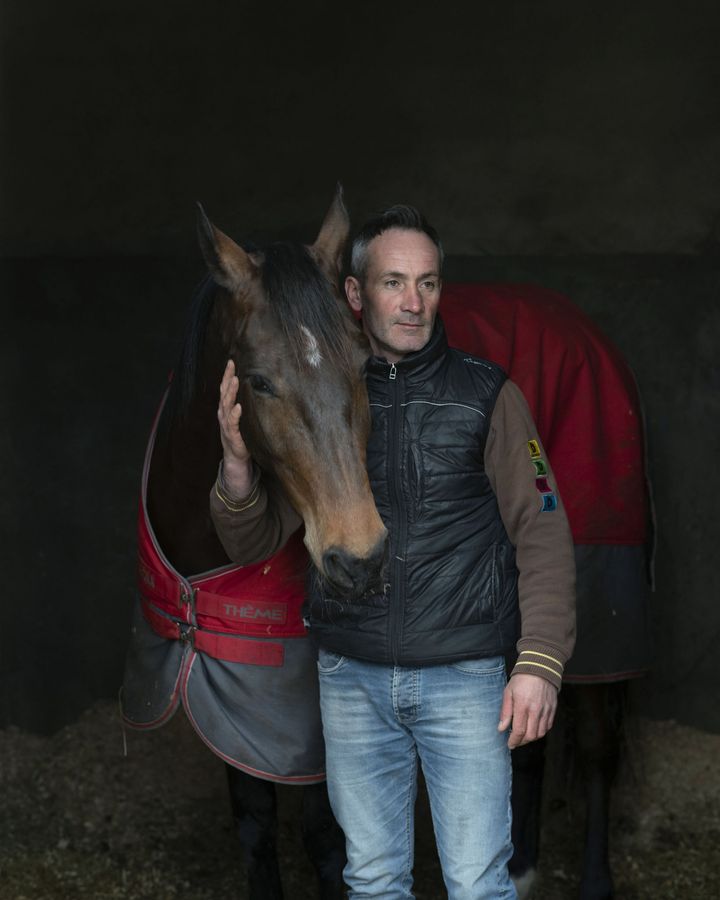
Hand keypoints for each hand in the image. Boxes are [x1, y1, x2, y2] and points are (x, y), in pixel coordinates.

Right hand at [217, 360, 252, 496]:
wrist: (237, 459)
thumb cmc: (242, 436)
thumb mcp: (244, 418)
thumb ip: (248, 405)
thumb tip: (259, 388)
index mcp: (226, 409)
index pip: (225, 388)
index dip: (227, 374)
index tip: (232, 360)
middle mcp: (224, 414)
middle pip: (223, 392)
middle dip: (227, 378)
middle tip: (231, 364)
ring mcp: (226, 425)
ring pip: (226, 405)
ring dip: (230, 392)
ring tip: (235, 380)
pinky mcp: (231, 436)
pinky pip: (232, 423)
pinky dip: (234, 414)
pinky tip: (238, 407)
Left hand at [498, 673, 557, 749]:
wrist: (540, 668)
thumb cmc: (521, 679)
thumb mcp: (508, 692)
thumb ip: (505, 712)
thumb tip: (501, 728)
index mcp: (523, 705)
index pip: (519, 730)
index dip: (514, 740)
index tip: (510, 744)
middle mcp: (536, 710)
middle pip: (530, 735)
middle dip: (522, 742)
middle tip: (515, 741)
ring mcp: (546, 710)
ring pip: (540, 733)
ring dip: (531, 738)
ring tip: (523, 736)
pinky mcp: (552, 709)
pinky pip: (548, 726)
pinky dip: (540, 731)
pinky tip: (533, 728)